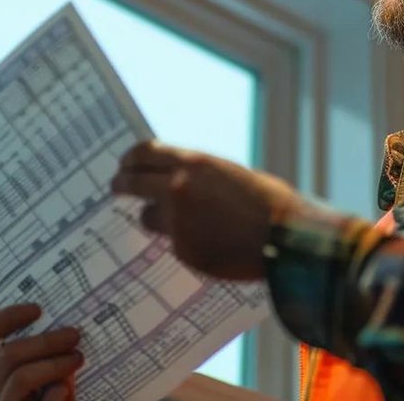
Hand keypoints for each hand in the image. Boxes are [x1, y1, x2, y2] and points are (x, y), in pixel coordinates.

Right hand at [0, 304, 81, 399]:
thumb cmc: (45, 383)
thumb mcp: (38, 359)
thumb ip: (39, 342)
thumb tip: (63, 316)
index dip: (8, 315)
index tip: (37, 309)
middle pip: (9, 353)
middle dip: (45, 341)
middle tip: (74, 334)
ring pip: (22, 377)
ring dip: (53, 364)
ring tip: (78, 358)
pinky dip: (53, 395)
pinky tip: (65, 389)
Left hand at [110, 140, 301, 279]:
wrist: (287, 238)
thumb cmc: (269, 202)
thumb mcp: (231, 173)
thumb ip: (199, 176)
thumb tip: (178, 179)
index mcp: (193, 163)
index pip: (145, 153)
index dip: (130, 159)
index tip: (124, 164)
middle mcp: (177, 189)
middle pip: (132, 183)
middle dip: (121, 185)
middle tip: (116, 187)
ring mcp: (177, 222)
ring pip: (147, 218)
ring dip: (154, 217)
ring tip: (178, 222)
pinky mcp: (184, 251)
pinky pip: (173, 244)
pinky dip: (185, 242)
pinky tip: (209, 243)